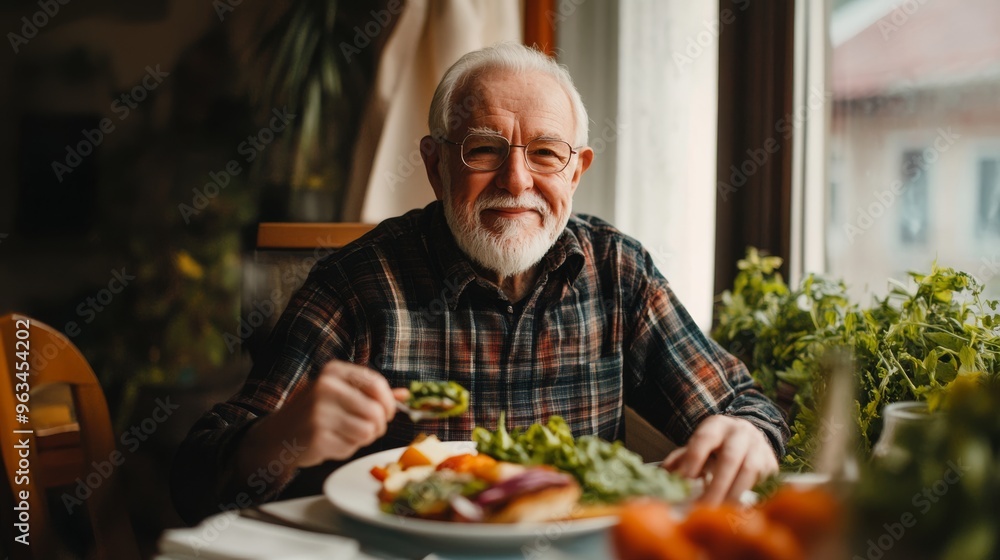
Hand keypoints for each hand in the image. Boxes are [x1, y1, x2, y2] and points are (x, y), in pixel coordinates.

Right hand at [243, 361, 403, 469]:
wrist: (276, 437)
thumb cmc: (314, 413)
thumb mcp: (340, 394)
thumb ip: (371, 393)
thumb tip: (406, 395)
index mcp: (334, 372)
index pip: (377, 384)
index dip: (388, 403)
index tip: (386, 414)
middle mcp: (326, 387)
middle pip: (376, 411)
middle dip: (377, 426)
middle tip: (366, 429)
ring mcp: (319, 412)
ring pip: (368, 431)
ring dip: (362, 439)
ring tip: (345, 435)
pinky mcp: (317, 436)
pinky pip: (351, 447)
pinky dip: (346, 449)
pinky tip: (330, 443)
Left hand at [662, 415, 777, 503]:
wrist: (749, 434)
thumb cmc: (716, 445)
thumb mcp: (698, 444)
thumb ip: (681, 458)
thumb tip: (665, 475)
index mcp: (716, 425)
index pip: (704, 439)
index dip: (693, 459)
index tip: (684, 480)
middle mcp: (740, 433)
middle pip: (730, 458)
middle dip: (716, 486)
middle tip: (704, 507)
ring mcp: (759, 447)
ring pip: (749, 471)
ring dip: (734, 495)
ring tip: (721, 513)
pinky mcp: (771, 463)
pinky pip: (764, 482)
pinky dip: (751, 498)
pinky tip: (739, 512)